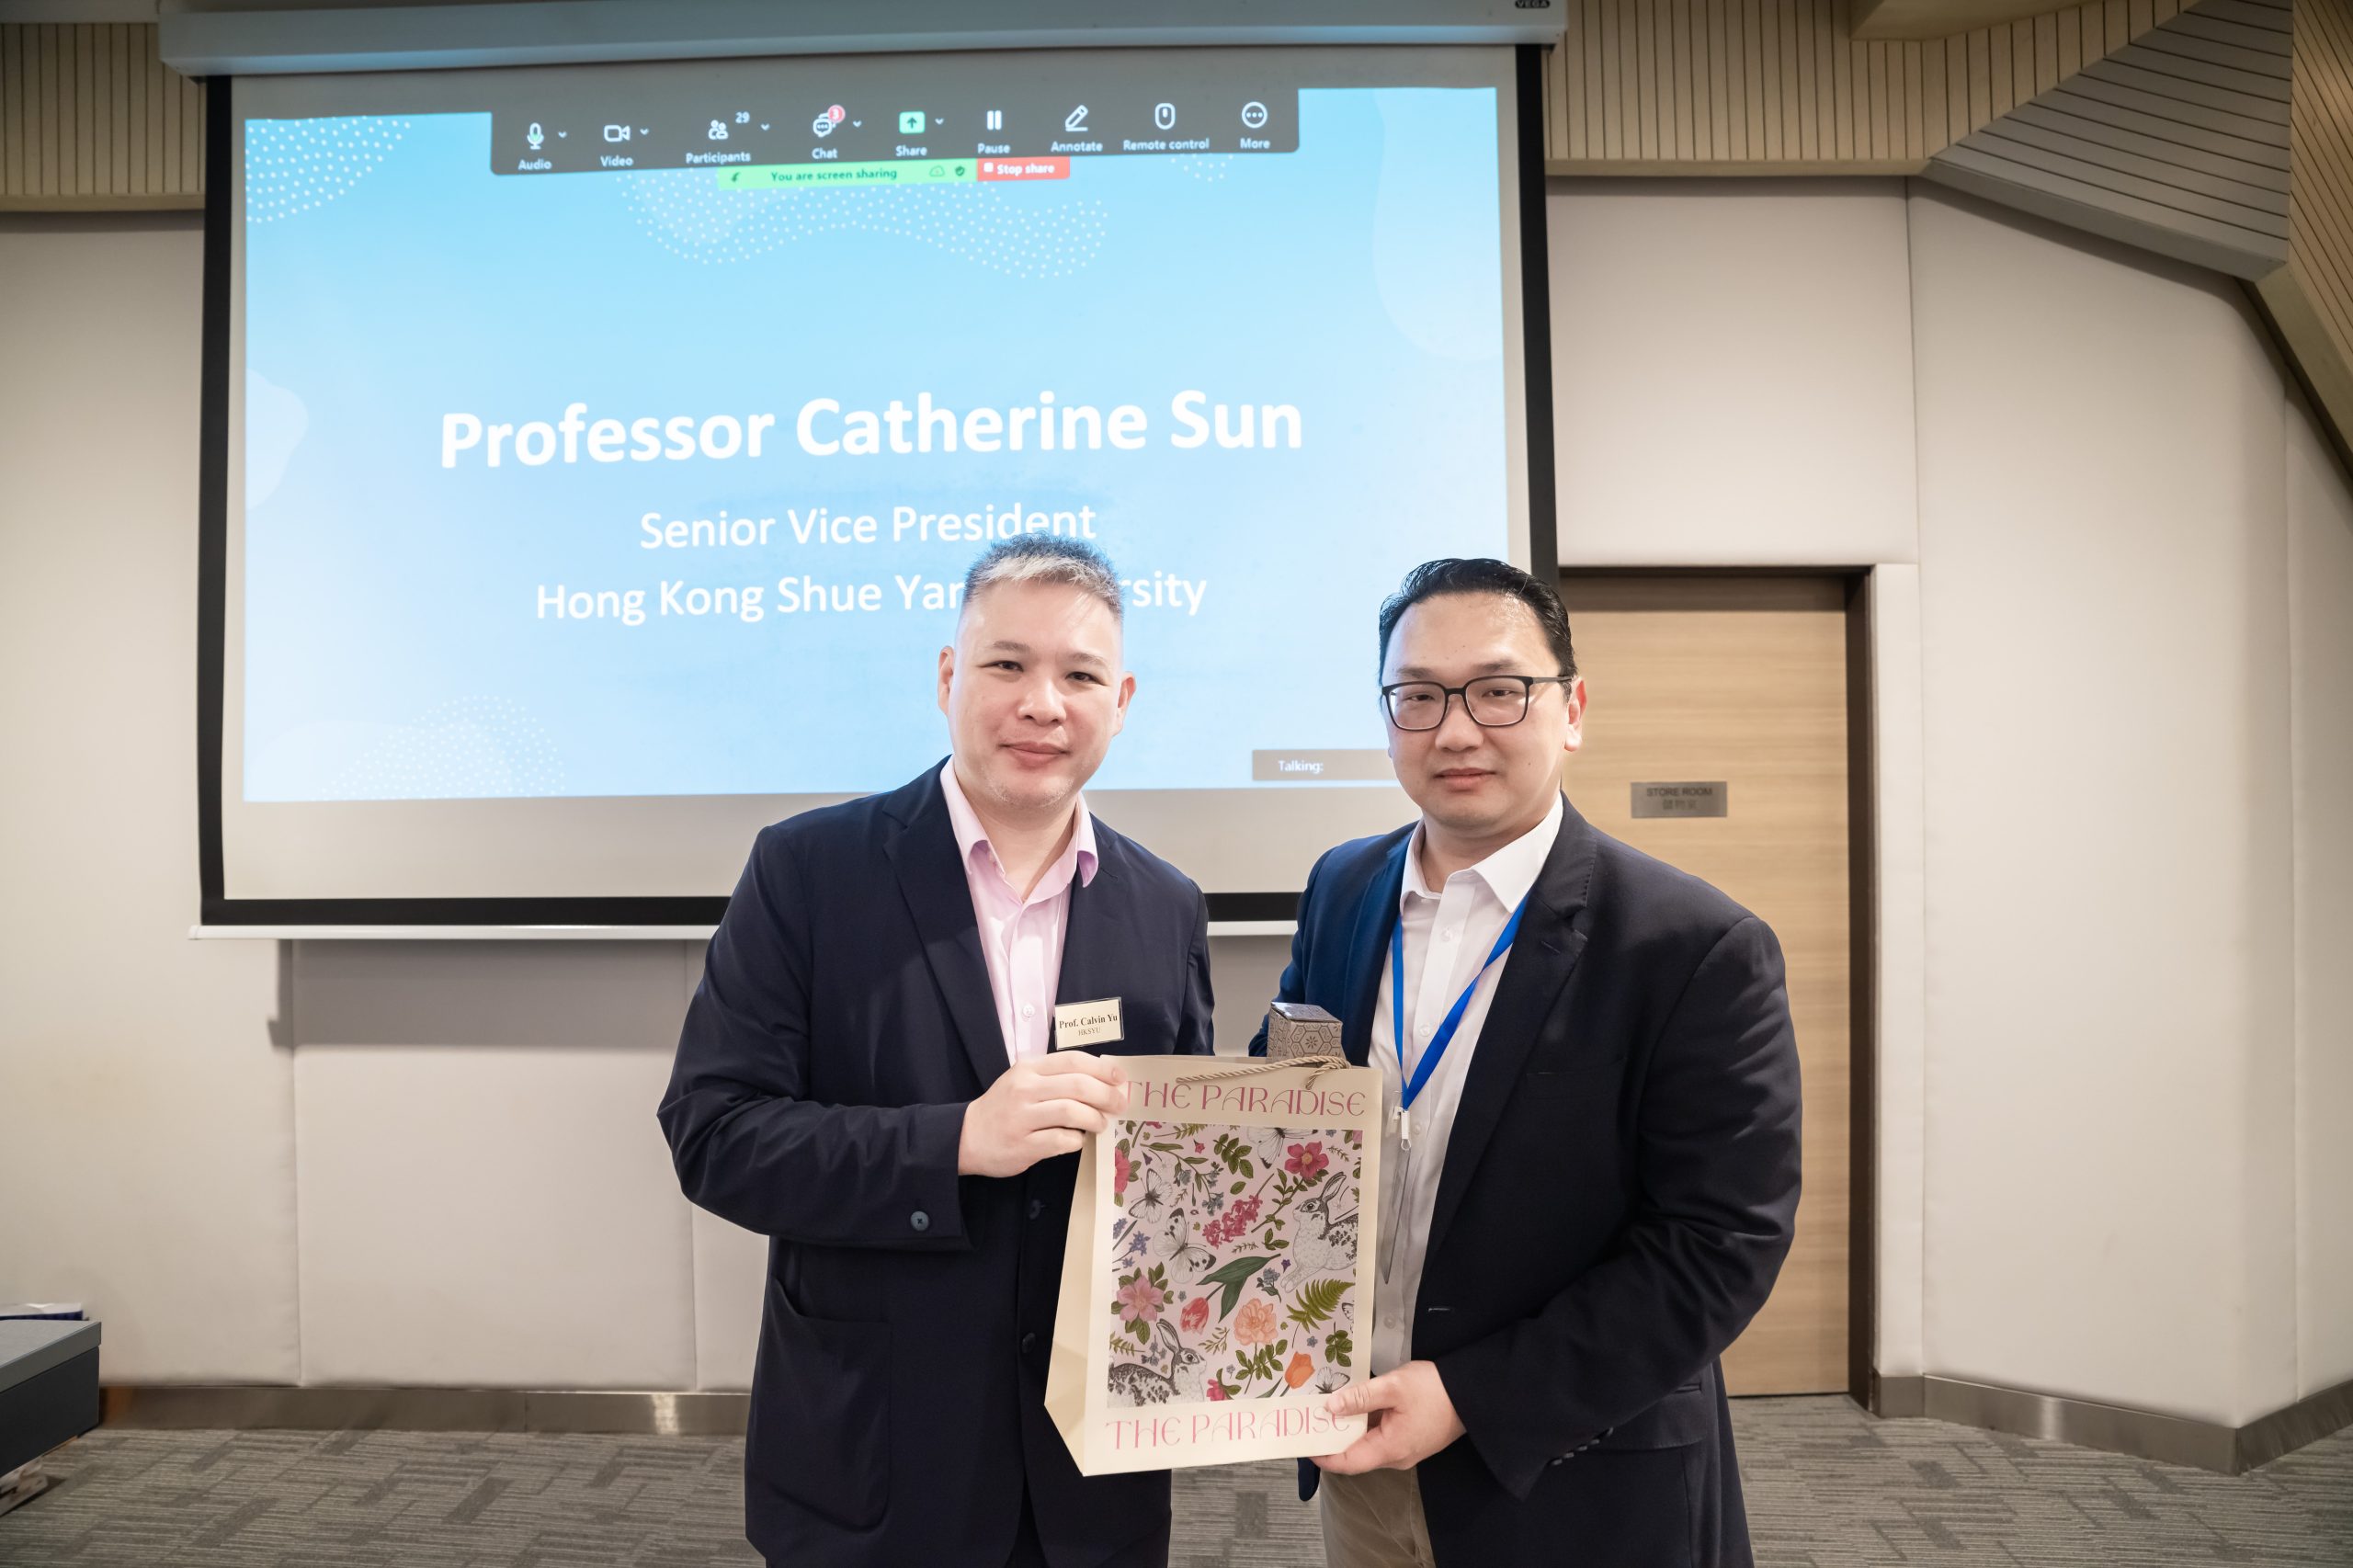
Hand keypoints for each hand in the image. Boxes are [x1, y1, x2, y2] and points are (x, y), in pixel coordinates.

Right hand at [956, 1051, 1130, 1177]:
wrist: (965, 1136)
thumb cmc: (1003, 1107)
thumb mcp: (1023, 1081)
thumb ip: (1055, 1078)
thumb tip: (1102, 1082)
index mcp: (1028, 1069)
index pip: (1072, 1060)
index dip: (1102, 1068)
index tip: (1120, 1077)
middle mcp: (1025, 1089)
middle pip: (1078, 1085)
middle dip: (1106, 1095)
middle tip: (1119, 1104)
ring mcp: (1022, 1118)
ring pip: (1072, 1112)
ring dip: (1094, 1119)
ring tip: (1100, 1124)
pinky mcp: (1023, 1145)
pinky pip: (1061, 1140)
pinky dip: (1076, 1140)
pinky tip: (1077, 1139)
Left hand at [1312, 1360, 1466, 1473]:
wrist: (1472, 1393)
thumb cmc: (1434, 1389)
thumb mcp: (1393, 1387)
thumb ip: (1360, 1397)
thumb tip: (1329, 1407)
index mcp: (1390, 1449)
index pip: (1347, 1462)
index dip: (1322, 1455)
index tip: (1302, 1441)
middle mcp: (1396, 1457)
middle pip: (1355, 1454)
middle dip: (1331, 1439)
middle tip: (1309, 1420)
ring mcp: (1405, 1450)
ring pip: (1368, 1444)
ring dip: (1348, 1430)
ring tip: (1325, 1411)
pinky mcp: (1411, 1439)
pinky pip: (1381, 1437)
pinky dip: (1364, 1425)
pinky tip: (1354, 1407)